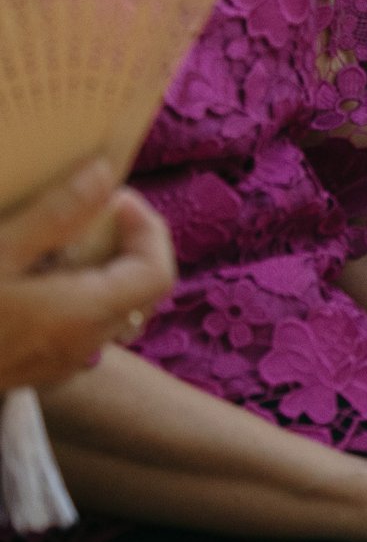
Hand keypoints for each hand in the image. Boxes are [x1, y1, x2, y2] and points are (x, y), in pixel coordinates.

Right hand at [0, 165, 175, 393]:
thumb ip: (55, 216)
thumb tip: (103, 175)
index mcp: (82, 314)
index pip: (156, 272)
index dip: (147, 228)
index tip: (116, 196)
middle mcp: (84, 345)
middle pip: (139, 291)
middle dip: (126, 243)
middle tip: (91, 208)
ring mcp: (62, 362)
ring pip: (111, 309)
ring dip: (100, 268)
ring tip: (59, 236)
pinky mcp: (40, 366)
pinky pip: (81, 326)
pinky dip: (77, 292)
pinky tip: (34, 272)